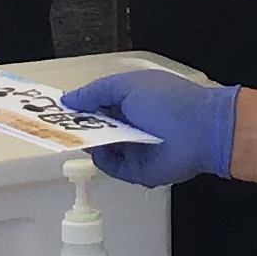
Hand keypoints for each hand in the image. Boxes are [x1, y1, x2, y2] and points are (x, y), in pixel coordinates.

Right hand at [59, 70, 237, 187]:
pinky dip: (104, 160)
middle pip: (94, 130)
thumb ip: (95, 92)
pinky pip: (111, 167)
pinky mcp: (137, 171)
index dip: (76, 107)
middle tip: (55, 127)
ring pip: (99, 150)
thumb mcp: (127, 85)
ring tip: (78, 136)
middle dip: (76, 128)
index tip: (55, 110)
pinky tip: (101, 149)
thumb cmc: (169, 101)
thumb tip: (68, 99)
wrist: (201, 131)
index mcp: (127, 102)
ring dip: (89, 143)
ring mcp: (132, 149)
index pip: (94, 106)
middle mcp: (129, 126)